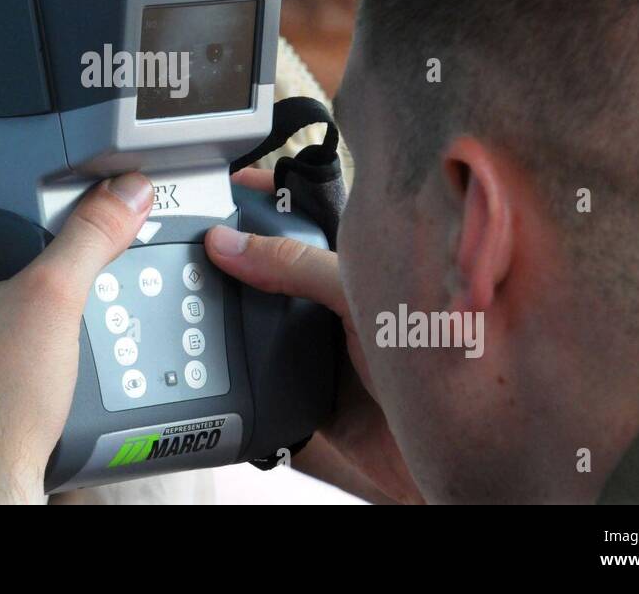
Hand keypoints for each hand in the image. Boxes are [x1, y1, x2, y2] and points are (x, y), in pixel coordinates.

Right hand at [205, 169, 424, 503]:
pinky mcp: (302, 394)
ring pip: (255, 322)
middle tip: (187, 241)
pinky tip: (215, 362)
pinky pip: (253, 377)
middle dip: (231, 255)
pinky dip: (232, 374)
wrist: (451, 455)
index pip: (300, 214)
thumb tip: (229, 243)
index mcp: (355, 260)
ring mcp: (316, 347)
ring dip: (226, 316)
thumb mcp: (361, 292)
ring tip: (190, 299)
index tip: (220, 184)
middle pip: (267, 267)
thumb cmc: (442, 359)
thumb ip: (297, 265)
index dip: (262, 197)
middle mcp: (333, 301)